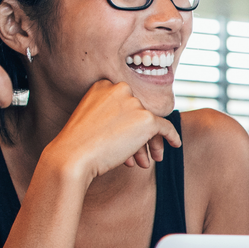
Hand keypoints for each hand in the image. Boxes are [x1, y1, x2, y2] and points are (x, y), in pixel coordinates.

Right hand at [44, 80, 181, 182]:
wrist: (73, 156)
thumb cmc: (76, 144)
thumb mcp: (90, 120)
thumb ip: (109, 115)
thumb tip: (132, 125)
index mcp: (103, 85)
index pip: (125, 102)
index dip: (127, 123)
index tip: (123, 140)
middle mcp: (120, 89)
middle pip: (138, 112)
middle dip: (138, 135)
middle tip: (141, 156)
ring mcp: (134, 103)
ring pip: (149, 123)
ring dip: (147, 144)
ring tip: (144, 162)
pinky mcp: (146, 119)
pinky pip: (165, 127)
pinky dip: (172, 136)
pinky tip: (175, 144)